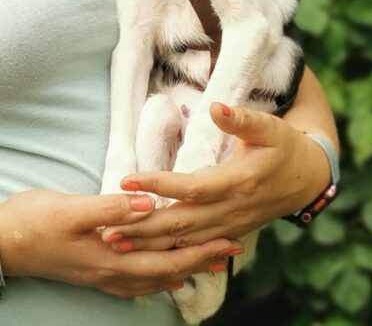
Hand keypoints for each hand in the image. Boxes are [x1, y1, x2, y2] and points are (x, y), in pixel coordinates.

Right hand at [0, 189, 240, 297]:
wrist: (0, 242)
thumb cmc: (34, 222)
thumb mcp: (72, 210)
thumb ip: (111, 209)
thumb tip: (148, 205)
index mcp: (111, 256)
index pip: (167, 259)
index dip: (200, 250)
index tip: (229, 241)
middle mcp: (112, 272)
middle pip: (167, 270)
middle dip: (202, 259)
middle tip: (234, 250)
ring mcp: (103, 275)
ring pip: (154, 276)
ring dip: (186, 268)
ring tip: (213, 262)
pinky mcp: (95, 270)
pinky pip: (136, 280)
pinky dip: (159, 278)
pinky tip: (168, 279)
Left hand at [101, 103, 330, 250]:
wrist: (308, 179)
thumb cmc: (286, 148)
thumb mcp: (270, 127)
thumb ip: (242, 119)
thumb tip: (215, 108)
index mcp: (241, 180)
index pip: (193, 187)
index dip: (159, 184)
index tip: (128, 180)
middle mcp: (234, 208)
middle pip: (182, 223)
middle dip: (143, 226)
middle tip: (108, 224)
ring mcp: (231, 225)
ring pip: (185, 241)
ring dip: (150, 244)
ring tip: (116, 242)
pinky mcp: (229, 233)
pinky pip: (195, 248)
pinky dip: (168, 252)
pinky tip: (144, 252)